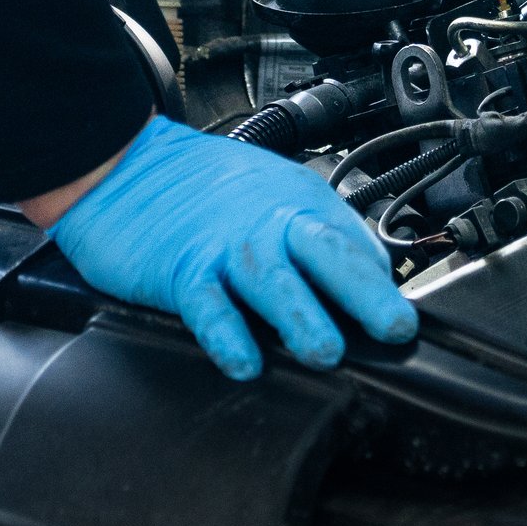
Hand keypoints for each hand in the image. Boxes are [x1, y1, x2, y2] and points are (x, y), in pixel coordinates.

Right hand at [46, 115, 417, 378]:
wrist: (122, 164)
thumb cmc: (198, 188)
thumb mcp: (269, 194)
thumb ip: (311, 237)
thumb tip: (365, 280)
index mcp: (300, 203)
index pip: (354, 246)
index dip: (381, 286)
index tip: (405, 323)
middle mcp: (270, 221)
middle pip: (327, 254)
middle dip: (366, 293)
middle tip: (394, 328)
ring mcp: (227, 246)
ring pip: (272, 281)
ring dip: (303, 318)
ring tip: (326, 353)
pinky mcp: (181, 269)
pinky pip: (208, 306)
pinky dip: (228, 335)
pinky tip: (244, 361)